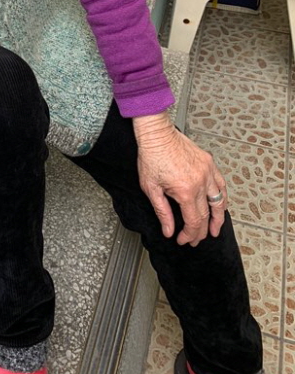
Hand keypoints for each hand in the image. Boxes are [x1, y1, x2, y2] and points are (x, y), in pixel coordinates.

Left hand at [134, 112, 227, 246]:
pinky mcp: (209, 163)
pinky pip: (221, 184)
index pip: (193, 222)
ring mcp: (207, 172)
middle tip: (196, 239)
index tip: (183, 240)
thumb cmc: (151, 156)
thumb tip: (169, 231)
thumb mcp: (151, 188)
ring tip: (215, 229)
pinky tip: (220, 205)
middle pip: (206, 215)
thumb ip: (162, 212)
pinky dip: (222, 197)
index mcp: (185, 191)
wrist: (157, 134)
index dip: (189, 234)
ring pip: (219, 201)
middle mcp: (200, 182)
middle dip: (201, 231)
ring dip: (218, 218)